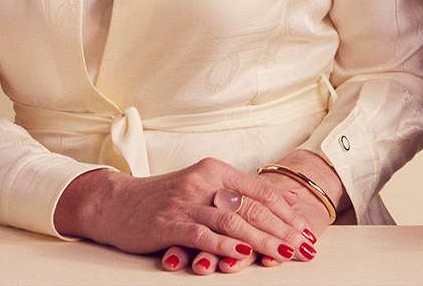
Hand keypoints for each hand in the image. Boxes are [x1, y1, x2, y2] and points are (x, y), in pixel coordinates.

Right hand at [53, 158, 308, 271]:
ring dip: (262, 239)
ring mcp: (185, 202)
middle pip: (251, 206)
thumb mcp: (203, 188)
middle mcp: (203, 182)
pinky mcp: (168, 222)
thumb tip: (287, 202)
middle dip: (282, 229)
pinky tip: (240, 253)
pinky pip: (201, 233)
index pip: (260, 190)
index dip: (286, 211)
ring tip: (284, 252)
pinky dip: (222, 244)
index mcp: (215, 170)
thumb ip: (240, 194)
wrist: (114, 203)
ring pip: (232, 220)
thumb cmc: (163, 199)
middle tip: (306, 246)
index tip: (308, 229)